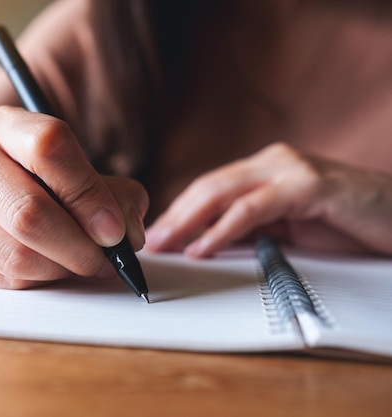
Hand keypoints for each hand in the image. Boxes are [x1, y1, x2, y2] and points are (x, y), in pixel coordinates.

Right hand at [0, 106, 147, 288]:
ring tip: (78, 262)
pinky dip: (36, 280)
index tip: (114, 230)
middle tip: (104, 261)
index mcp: (6, 125)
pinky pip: (0, 277)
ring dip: (60, 269)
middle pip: (28, 211)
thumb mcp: (79, 168)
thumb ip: (115, 195)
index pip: (49, 148)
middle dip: (78, 247)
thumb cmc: (40, 177)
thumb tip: (127, 237)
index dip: (89, 195)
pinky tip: (49, 267)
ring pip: (14, 253)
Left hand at [145, 142, 391, 256]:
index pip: (209, 189)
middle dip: (173, 216)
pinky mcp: (309, 186)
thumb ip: (252, 231)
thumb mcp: (288, 230)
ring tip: (163, 246)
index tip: (154, 237)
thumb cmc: (349, 226)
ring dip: (187, 222)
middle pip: (207, 187)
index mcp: (265, 170)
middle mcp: (272, 162)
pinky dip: (222, 230)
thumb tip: (206, 245)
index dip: (178, 212)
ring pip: (222, 192)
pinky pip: (253, 210)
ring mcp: (290, 169)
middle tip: (146, 244)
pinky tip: (202, 248)